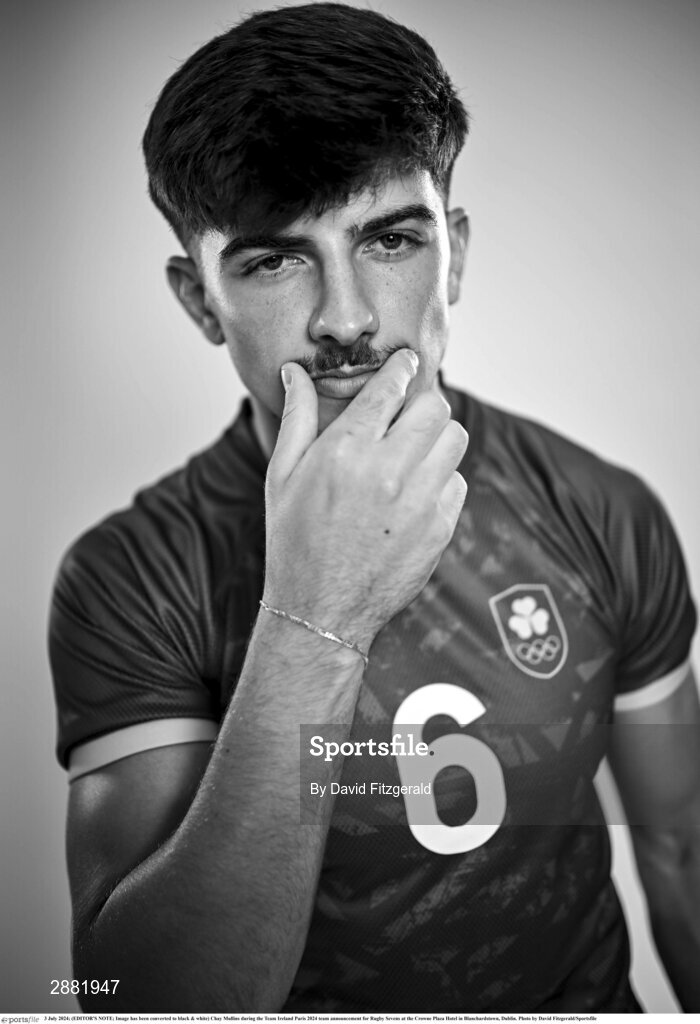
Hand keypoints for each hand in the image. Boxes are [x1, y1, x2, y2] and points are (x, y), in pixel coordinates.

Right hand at [263, 349, 467, 649]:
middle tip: (406, 414)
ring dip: (436, 438)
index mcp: (346, 450)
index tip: (404, 364)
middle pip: (435, 406)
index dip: (401, 367)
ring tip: (412, 453)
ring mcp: (419, 501)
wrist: (320, 609)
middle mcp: (388, 470)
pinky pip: (457, 483)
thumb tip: (295, 372)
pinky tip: (413, 494)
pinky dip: (440, 481)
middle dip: (421, 402)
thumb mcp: (283, 475)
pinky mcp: (440, 529)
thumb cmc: (294, 540)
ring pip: (455, 439)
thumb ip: (297, 417)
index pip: (392, 385)